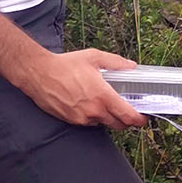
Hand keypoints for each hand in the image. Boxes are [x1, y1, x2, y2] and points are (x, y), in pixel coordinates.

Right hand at [26, 47, 145, 128]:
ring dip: (108, 118)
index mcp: (103, 95)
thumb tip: (131, 66)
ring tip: (106, 104)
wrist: (39, 74)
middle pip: (118, 125)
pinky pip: (88, 123)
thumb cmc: (65, 65)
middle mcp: (93, 110)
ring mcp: (81, 118)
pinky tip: (90, 105)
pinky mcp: (71, 121)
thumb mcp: (94, 57)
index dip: (138, 120)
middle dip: (126, 121)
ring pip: (102, 124)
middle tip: (128, 113)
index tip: (143, 119)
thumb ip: (115, 62)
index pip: (127, 115)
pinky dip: (93, 118)